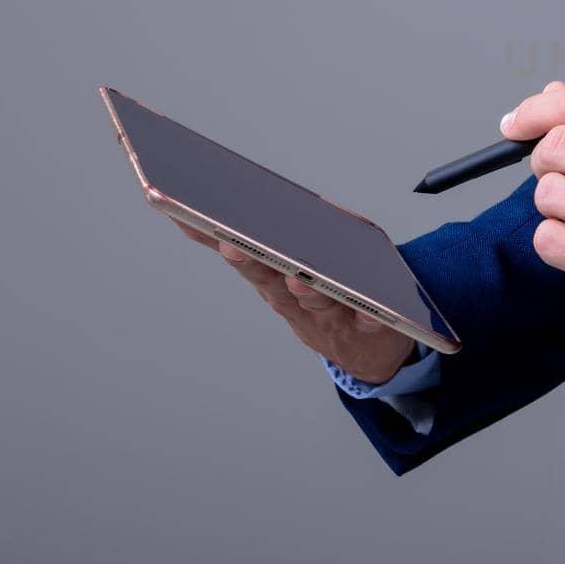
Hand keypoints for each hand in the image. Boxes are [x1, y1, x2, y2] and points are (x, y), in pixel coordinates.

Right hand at [170, 219, 414, 383]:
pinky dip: (369, 317)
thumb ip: (248, 245)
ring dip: (306, 290)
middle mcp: (297, 301)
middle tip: (232, 245)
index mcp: (275, 282)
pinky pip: (369, 321)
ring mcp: (330, 316)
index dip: (223, 243)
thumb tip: (198, 217)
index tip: (194, 220)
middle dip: (252, 264)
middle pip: (272, 281)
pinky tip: (369, 310)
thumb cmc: (317, 298)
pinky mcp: (367, 328)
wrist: (363, 346)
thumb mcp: (279, 274)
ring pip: (316, 301)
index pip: (245, 259)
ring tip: (298, 277)